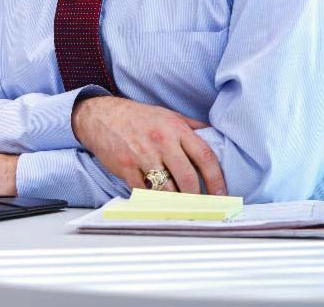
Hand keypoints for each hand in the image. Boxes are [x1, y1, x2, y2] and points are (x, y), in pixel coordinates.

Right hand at [72, 96, 225, 194]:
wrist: (101, 116)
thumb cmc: (137, 117)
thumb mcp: (168, 114)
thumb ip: (191, 126)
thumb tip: (215, 135)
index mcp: (175, 129)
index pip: (204, 156)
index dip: (216, 179)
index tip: (221, 194)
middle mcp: (161, 141)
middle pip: (187, 178)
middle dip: (197, 198)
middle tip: (202, 208)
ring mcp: (142, 155)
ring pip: (166, 189)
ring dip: (176, 203)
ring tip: (182, 209)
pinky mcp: (125, 167)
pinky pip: (144, 192)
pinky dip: (152, 200)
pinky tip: (158, 202)